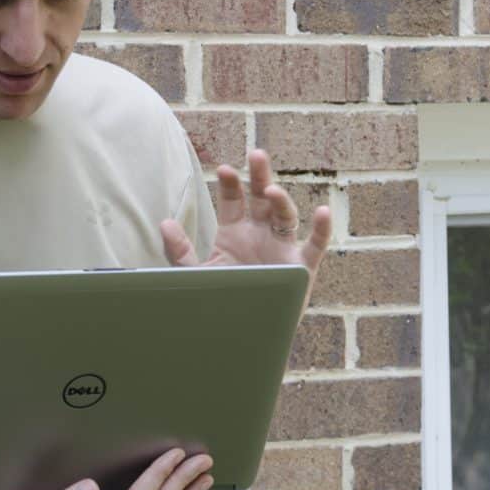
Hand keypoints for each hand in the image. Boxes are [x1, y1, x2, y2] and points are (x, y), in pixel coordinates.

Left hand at [160, 149, 331, 296]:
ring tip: (270, 190)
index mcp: (234, 231)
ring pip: (286, 216)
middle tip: (256, 154)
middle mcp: (260, 233)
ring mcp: (282, 247)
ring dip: (281, 200)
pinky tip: (324, 212)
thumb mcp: (196, 275)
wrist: (241, 335)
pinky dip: (322, 229)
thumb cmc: (221, 300)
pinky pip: (316, 246)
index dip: (230, 183)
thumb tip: (165, 223)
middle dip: (259, 176)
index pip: (233, 199)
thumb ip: (180, 251)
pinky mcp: (301, 268)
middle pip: (261, 198)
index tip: (223, 169)